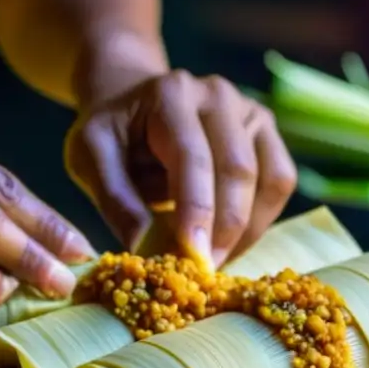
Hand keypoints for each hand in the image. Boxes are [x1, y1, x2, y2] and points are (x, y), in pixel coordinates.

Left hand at [65, 71, 296, 265]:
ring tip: (215, 261)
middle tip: (204, 273)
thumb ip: (113, 197)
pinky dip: (261, 220)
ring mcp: (249, 111)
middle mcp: (218, 95)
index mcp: (171, 94)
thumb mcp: (89, 156)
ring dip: (247, 230)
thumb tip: (142, 246)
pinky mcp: (265, 133)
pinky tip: (230, 243)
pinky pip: (279, 182)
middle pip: (238, 170)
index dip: (197, 210)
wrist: (132, 104)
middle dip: (224, 229)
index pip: (192, 157)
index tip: (194, 258)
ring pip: (269, 179)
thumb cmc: (111, 133)